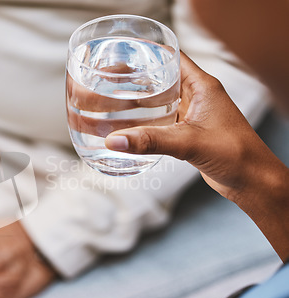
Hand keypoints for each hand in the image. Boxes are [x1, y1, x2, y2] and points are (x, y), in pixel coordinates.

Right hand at [105, 52, 284, 202]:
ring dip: (140, 101)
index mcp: (203, 86)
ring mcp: (192, 113)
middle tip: (110, 80)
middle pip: (162, 77)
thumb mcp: (189, 143)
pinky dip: (146, 121)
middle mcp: (197, 95)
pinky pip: (162, 120)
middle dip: (137, 78)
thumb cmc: (237, 154)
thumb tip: (116, 141)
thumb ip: (151, 141)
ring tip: (113, 101)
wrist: (251, 180)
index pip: (172, 57)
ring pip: (161, 100)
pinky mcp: (188, 131)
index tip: (124, 55)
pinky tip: (130, 127)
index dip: (148, 52)